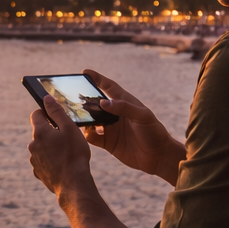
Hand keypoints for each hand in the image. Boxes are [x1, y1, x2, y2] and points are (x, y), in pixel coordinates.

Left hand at [28, 96, 93, 195]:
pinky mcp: (38, 172)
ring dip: (51, 146)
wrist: (73, 184)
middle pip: (39, 131)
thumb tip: (46, 98)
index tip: (58, 118)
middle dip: (51, 131)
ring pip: (41, 147)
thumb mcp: (70, 128)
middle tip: (67, 137)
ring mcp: (34, 160)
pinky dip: (51, 160)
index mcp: (39, 132)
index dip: (47, 113)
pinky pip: (43, 161)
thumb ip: (57, 112)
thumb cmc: (74, 154)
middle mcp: (32, 145)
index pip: (36, 114)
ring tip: (67, 153)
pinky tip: (63, 164)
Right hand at [79, 69, 186, 184]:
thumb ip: (124, 107)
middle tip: (70, 97)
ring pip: (91, 120)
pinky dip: (85, 134)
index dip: (97, 78)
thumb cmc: (154, 132)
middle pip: (95, 104)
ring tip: (73, 115)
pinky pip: (91, 137)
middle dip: (83, 100)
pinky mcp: (107, 142)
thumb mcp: (143, 116)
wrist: (158, 156)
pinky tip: (83, 132)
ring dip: (82, 118)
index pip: (108, 87)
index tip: (84, 71)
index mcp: (124, 103)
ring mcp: (110, 128)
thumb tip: (103, 102)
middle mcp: (114, 114)